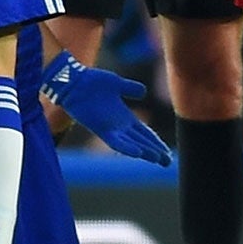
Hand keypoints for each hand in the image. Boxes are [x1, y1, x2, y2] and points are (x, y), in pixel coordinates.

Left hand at [40, 53, 171, 165]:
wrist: (75, 82)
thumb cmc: (93, 82)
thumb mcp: (117, 84)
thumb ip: (130, 88)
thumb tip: (143, 92)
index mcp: (124, 117)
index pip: (144, 132)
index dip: (155, 141)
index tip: (166, 151)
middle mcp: (119, 126)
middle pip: (141, 141)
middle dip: (154, 150)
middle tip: (167, 162)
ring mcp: (110, 128)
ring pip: (132, 144)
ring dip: (145, 151)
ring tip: (157, 158)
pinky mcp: (101, 129)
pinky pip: (116, 141)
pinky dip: (127, 147)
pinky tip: (139, 153)